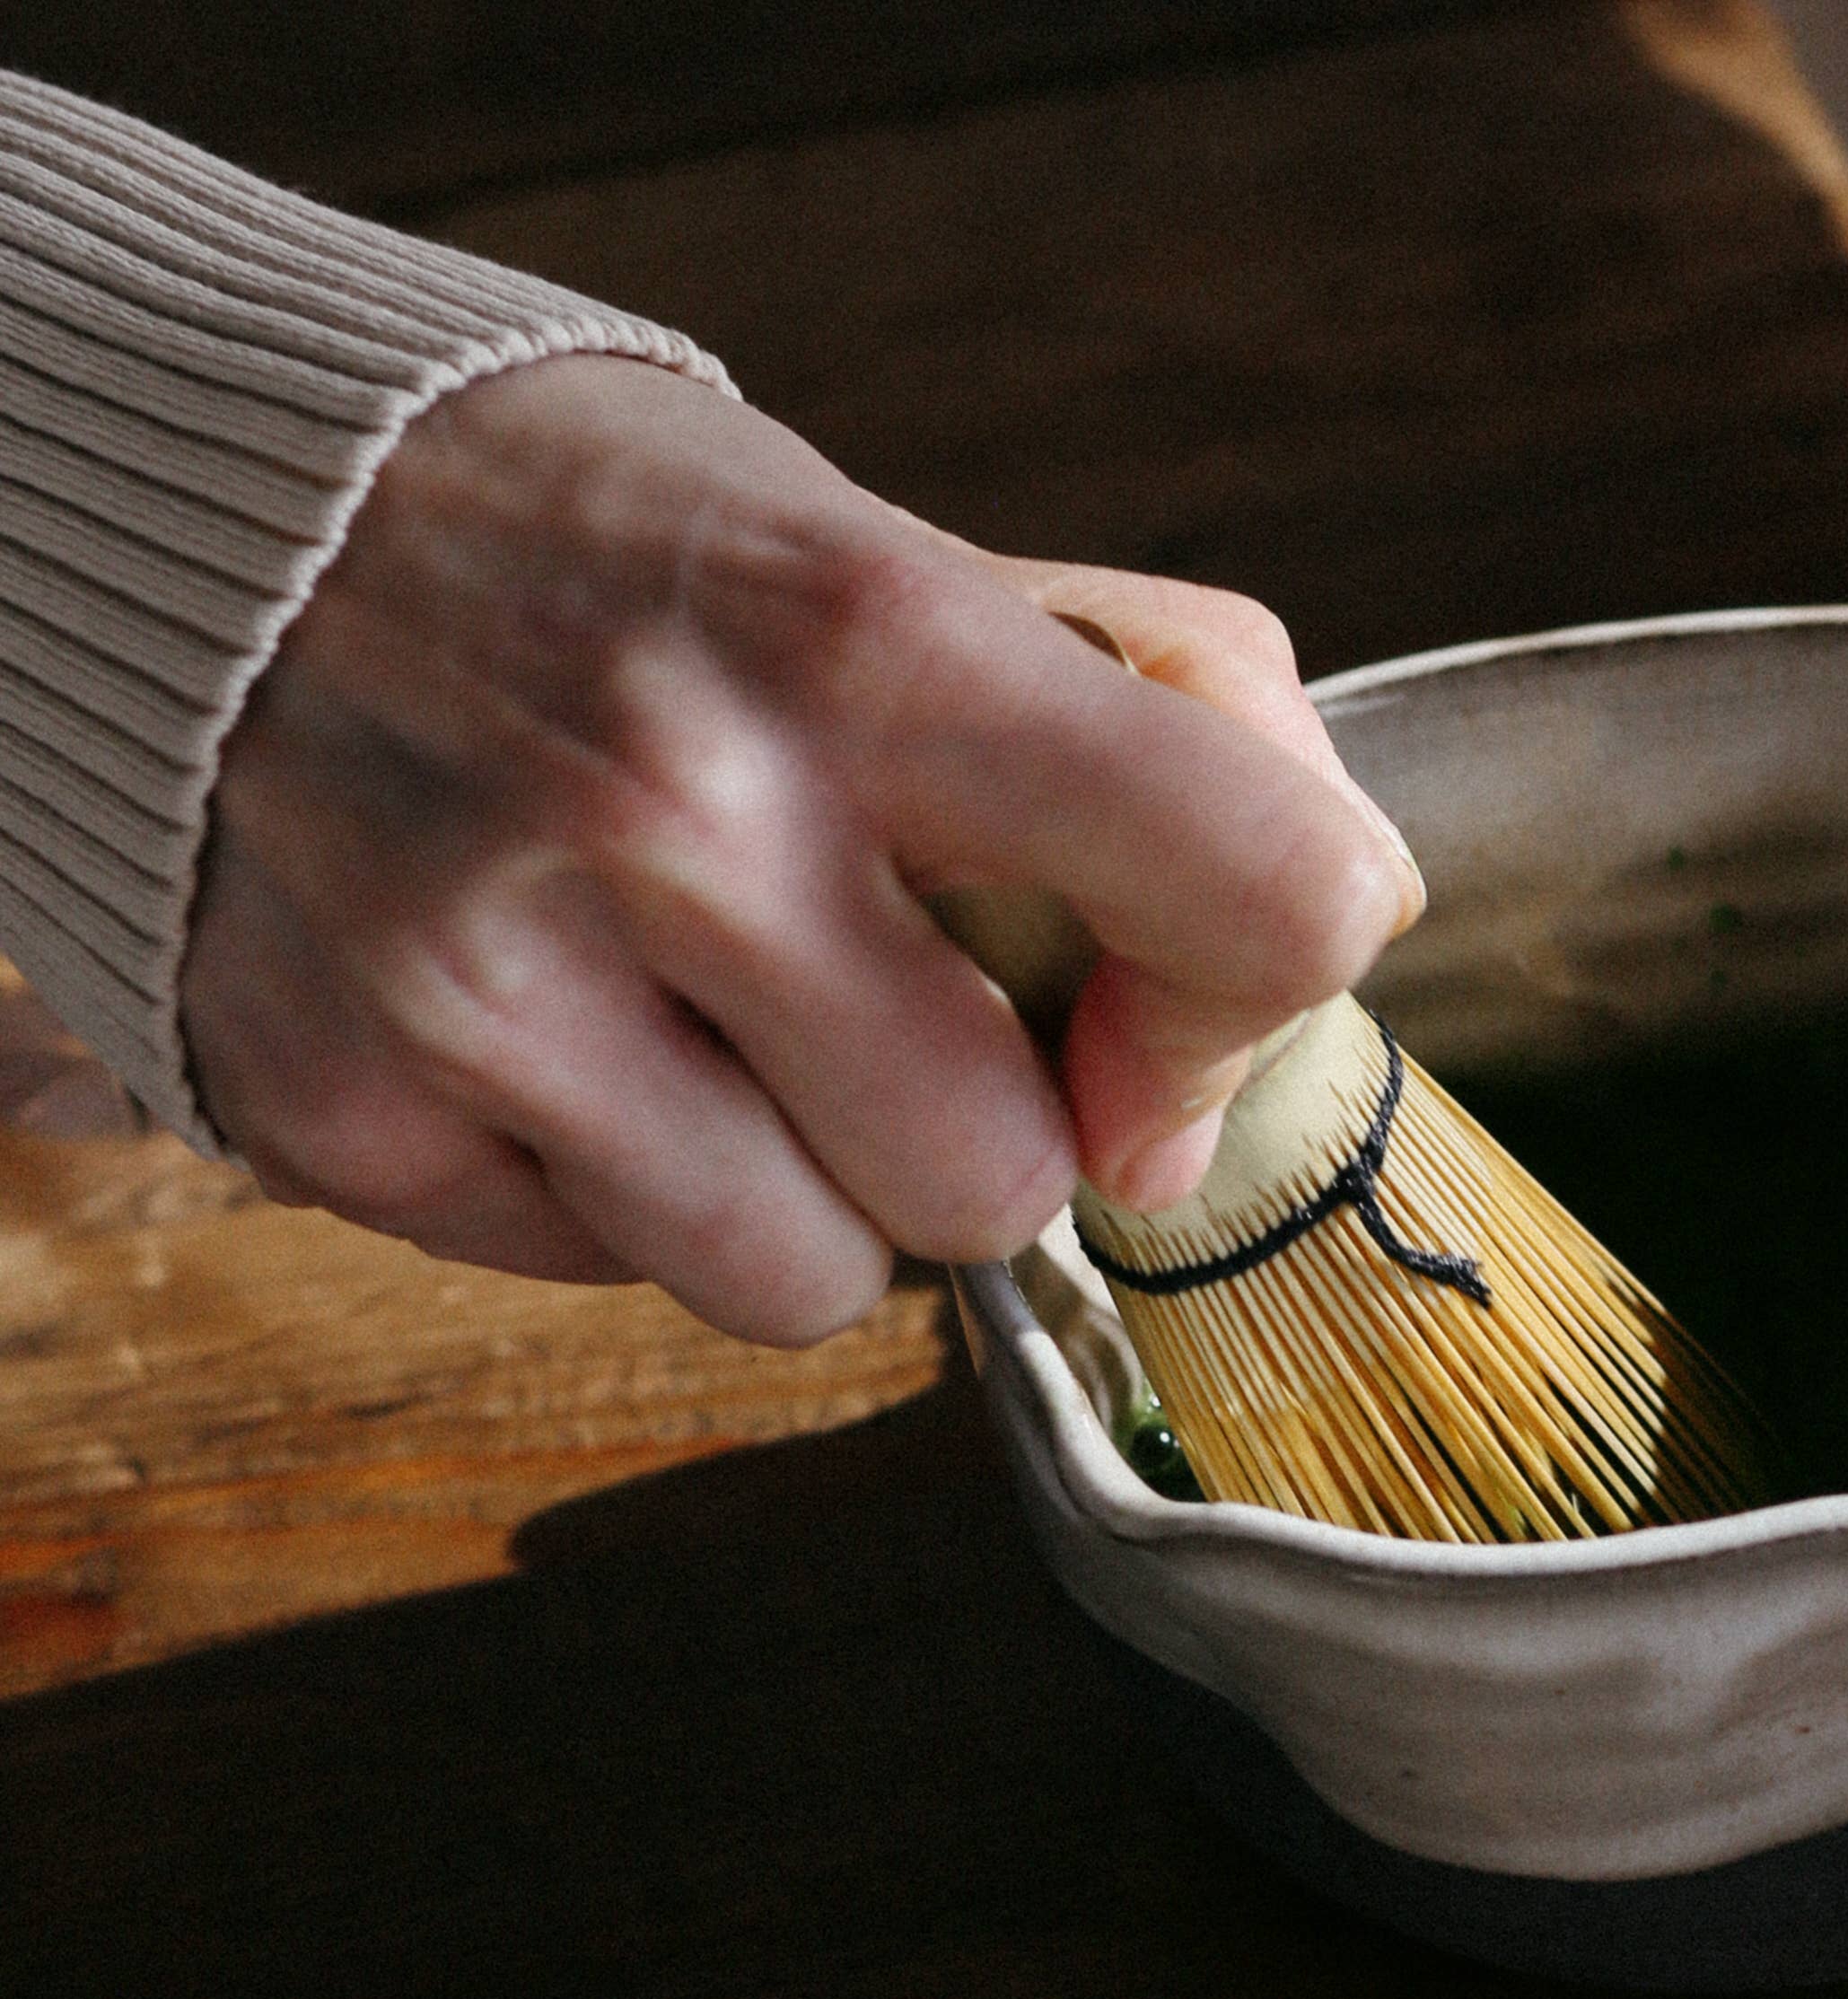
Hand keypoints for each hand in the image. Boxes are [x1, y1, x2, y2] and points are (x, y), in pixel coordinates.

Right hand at [183, 353, 1421, 1344]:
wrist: (206, 505)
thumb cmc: (635, 563)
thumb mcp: (921, 556)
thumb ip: (1178, 738)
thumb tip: (1281, 1001)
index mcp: (869, 634)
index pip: (1258, 899)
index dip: (1250, 1009)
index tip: (1161, 1021)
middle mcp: (669, 803)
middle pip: (1002, 1185)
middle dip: (962, 1117)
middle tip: (854, 984)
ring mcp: (482, 973)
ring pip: (814, 1285)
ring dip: (794, 1185)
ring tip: (694, 1014)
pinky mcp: (344, 1108)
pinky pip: (618, 1281)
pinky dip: (615, 1187)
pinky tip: (553, 1030)